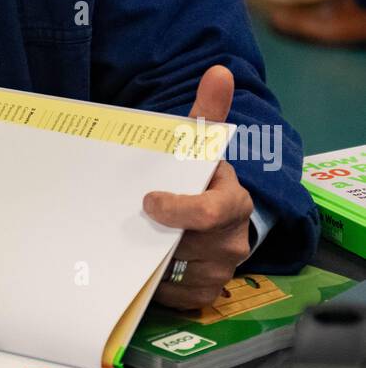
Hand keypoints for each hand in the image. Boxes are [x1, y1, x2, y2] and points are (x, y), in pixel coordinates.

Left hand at [144, 66, 253, 311]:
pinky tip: (144, 264)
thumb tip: (219, 71)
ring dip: (151, 259)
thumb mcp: (200, 144)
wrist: (208, 214)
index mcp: (234, 201)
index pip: (208, 212)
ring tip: (136, 240)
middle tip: (132, 223)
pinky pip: (175, 296)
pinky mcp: (207, 294)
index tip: (147, 201)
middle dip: (156, 235)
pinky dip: (156, 283)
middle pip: (186, 244)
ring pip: (178, 271)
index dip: (176, 210)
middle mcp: (234, 239)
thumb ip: (207, 111)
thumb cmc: (197, 177)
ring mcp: (223, 270)